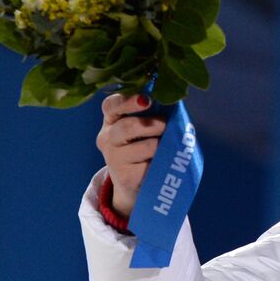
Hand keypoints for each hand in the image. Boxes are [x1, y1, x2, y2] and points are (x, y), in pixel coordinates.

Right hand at [96, 93, 164, 216]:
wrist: (134, 180)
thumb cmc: (143, 144)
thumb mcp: (144, 126)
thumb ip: (151, 112)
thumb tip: (172, 101)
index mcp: (111, 119)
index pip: (111, 105)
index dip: (127, 101)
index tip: (146, 100)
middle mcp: (107, 137)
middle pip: (128, 126)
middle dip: (154, 124)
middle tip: (166, 126)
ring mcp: (114, 158)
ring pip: (147, 146)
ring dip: (162, 145)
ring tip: (165, 147)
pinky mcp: (125, 176)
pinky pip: (152, 165)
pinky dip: (162, 162)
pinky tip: (160, 163)